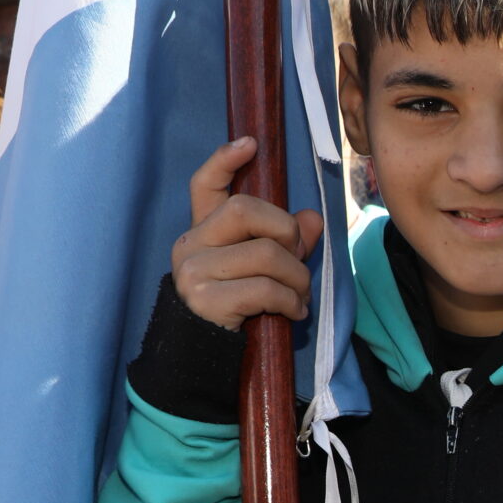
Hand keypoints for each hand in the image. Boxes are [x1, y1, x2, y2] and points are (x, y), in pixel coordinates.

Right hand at [173, 137, 321, 329]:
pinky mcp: (206, 299)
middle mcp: (190, 245)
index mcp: (201, 232)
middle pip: (245, 210)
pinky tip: (294, 312)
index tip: (250, 143)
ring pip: (265, 253)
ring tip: (300, 296)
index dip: (224, 161)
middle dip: (286, 232)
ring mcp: (194, 271)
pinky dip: (291, 301)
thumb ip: (284, 242)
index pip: (205, 186)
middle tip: (297, 259)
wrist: (202, 359)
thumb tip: (312, 219)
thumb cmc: (236, 309)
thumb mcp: (262, 271)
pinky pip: (266, 289)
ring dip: (297, 277)